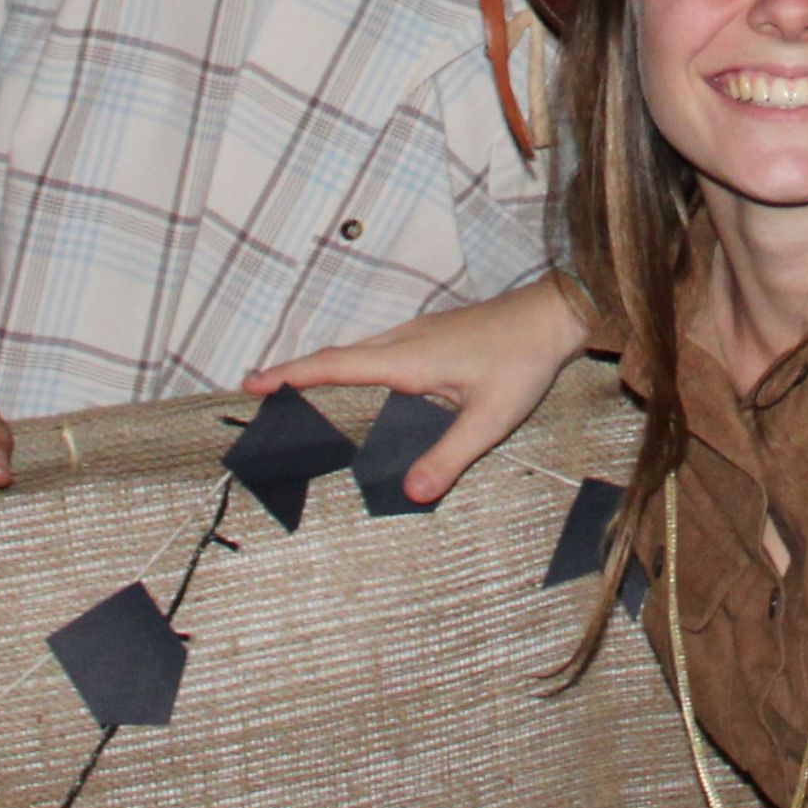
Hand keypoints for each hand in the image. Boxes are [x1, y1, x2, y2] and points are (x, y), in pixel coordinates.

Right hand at [245, 277, 599, 508]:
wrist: (555, 314)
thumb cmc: (523, 361)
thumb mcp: (489, 417)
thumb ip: (450, 456)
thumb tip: (410, 493)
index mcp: (408, 358)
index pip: (336, 365)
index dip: (292, 375)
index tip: (252, 382)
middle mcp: (405, 339)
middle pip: (337, 356)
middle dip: (296, 373)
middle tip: (258, 390)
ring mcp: (419, 333)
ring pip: (360, 352)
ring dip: (324, 368)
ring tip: (295, 390)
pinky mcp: (434, 335)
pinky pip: (379, 350)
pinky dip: (353, 365)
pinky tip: (361, 385)